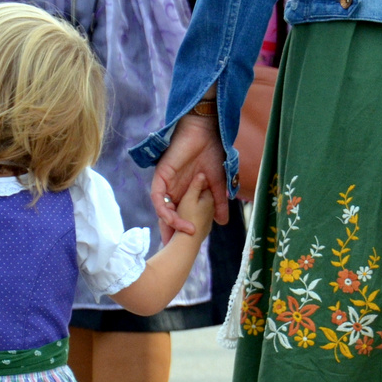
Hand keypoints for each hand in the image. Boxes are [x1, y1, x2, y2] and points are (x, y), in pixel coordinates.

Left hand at [152, 113, 228, 235]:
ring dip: (172, 222)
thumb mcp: (218, 185)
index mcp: (184, 192)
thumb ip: (218, 203)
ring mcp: (166, 183)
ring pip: (162, 208)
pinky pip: (157, 196)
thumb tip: (223, 222)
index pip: (179, 215)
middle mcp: (173, 189)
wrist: (206, 132)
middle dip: (170, 232)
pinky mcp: (161, 175)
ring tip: (186, 232)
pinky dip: (164, 209)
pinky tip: (175, 218)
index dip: (181, 230)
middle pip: (167, 215)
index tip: (187, 246)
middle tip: (176, 249)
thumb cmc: (212, 154)